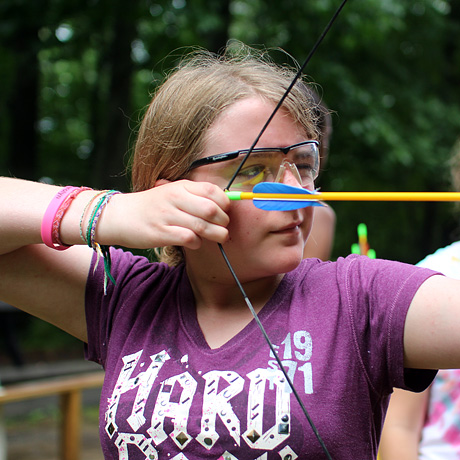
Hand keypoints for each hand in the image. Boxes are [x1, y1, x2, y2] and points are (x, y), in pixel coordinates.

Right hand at [99, 180, 229, 249]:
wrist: (119, 215)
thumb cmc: (151, 206)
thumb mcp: (172, 192)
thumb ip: (194, 196)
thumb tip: (224, 204)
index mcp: (180, 186)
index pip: (212, 191)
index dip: (225, 203)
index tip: (225, 212)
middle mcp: (174, 198)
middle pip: (211, 210)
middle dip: (223, 222)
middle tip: (223, 228)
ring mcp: (167, 216)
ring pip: (202, 226)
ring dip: (216, 234)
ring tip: (218, 237)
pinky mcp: (160, 233)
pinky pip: (188, 238)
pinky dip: (197, 243)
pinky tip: (195, 242)